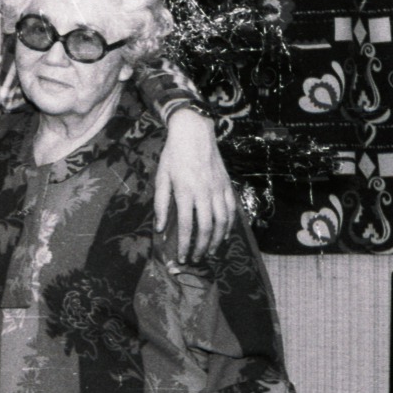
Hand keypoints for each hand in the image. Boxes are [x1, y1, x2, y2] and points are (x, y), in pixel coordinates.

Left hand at [154, 107, 235, 260]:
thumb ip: (161, 204)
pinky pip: (231, 210)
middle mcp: (205, 193)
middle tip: (195, 260)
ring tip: (209, 252)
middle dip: (201, 248)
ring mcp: (218, 189)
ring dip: (216, 241)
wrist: (194, 132)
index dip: (184, 245)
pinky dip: (229, 226)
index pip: (186, 226)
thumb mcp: (161, 177)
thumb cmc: (173, 155)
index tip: (181, 258)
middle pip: (206, 228)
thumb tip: (160, 228)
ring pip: (222, 222)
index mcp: (186, 192)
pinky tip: (224, 235)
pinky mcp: (227, 185)